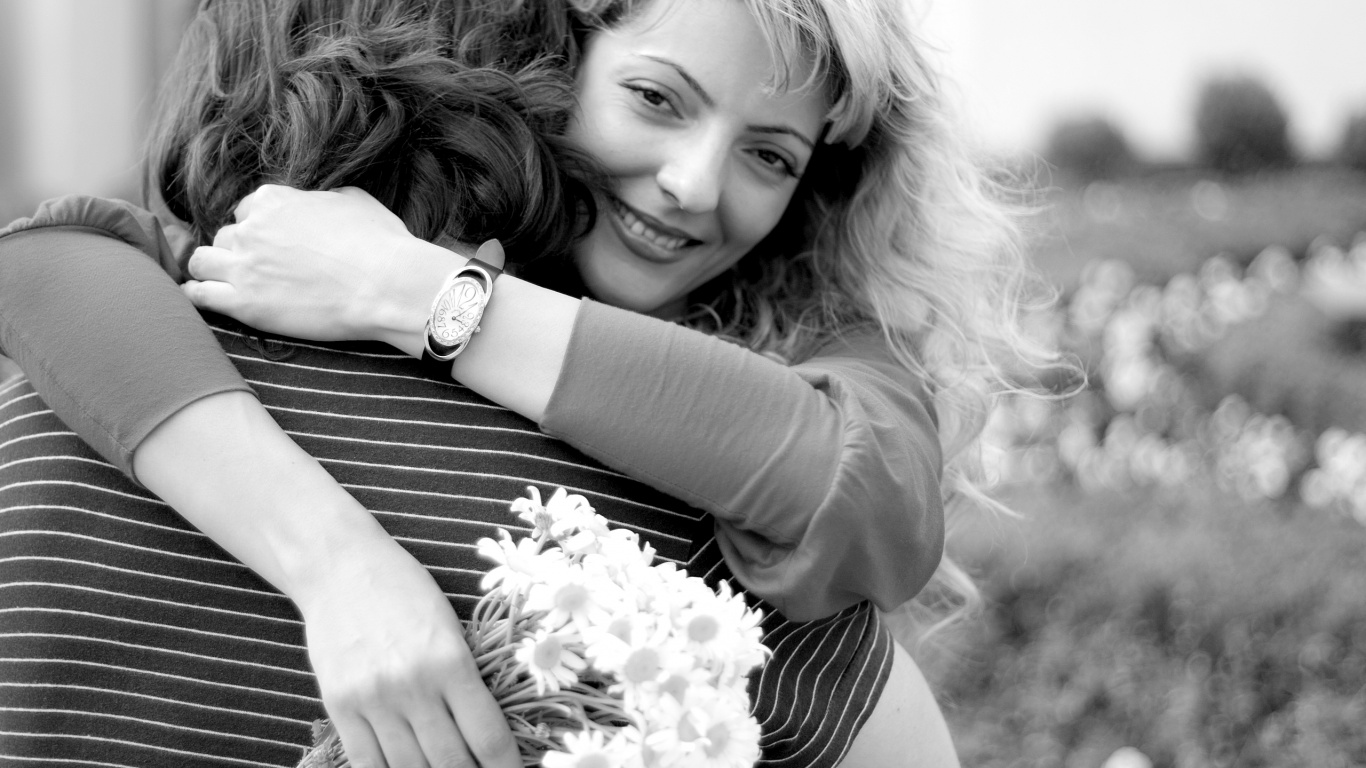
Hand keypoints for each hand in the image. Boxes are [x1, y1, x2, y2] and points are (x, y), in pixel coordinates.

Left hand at [183, 185, 456, 349]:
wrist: (387, 286)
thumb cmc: (380, 244)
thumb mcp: (354, 200)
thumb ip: (322, 197)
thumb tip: (318, 200)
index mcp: (274, 201)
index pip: (249, 209)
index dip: (261, 227)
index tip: (274, 243)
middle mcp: (251, 229)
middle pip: (226, 236)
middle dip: (240, 250)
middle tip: (261, 268)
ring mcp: (244, 267)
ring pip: (201, 261)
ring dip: (213, 269)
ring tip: (229, 282)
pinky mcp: (244, 304)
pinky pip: (199, 295)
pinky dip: (197, 295)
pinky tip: (206, 299)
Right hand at [297, 537, 519, 767]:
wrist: (340, 566)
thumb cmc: (404, 589)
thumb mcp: (450, 626)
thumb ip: (465, 679)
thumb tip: (486, 734)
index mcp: (451, 660)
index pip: (487, 737)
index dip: (505, 766)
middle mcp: (413, 685)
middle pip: (450, 762)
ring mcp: (373, 699)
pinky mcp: (339, 706)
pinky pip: (367, 763)